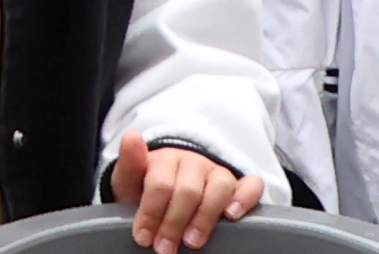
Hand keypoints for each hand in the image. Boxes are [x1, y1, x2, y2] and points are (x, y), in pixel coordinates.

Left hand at [111, 132, 262, 253]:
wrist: (170, 186)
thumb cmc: (148, 188)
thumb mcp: (130, 181)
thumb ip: (128, 164)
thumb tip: (131, 136)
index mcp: (165, 159)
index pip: (160, 183)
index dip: (150, 212)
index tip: (143, 237)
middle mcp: (193, 162)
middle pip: (188, 190)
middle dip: (174, 222)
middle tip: (165, 248)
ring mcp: (217, 172)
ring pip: (219, 186)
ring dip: (205, 217)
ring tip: (193, 241)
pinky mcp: (239, 184)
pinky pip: (251, 186)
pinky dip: (244, 199)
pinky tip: (232, 216)